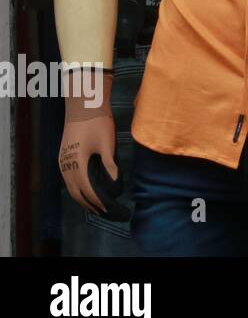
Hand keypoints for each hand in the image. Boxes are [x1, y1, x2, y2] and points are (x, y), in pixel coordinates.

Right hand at [59, 68, 122, 217]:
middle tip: (103, 212)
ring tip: (95, 205)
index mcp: (76, 163)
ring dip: (81, 197)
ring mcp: (63, 160)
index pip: (87, 189)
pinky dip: (77, 187)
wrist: (83, 105)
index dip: (98, 201)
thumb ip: (109, 164)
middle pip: (75, 192)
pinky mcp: (64, 155)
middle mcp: (66, 165)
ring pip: (70, 186)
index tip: (109, 209)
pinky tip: (85, 188)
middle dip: (89, 204)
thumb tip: (115, 182)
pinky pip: (68, 178)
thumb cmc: (97, 122)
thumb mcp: (107, 143)